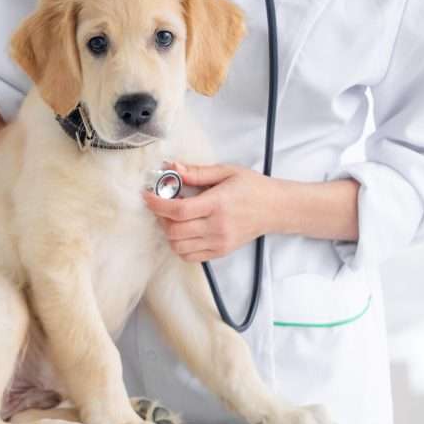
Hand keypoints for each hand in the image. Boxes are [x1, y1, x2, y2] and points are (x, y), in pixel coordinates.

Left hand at [143, 162, 280, 261]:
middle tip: (162, 205)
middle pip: (175, 231)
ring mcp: (219, 243)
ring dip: (169, 233)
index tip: (147, 196)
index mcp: (218, 204)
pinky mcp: (220, 252)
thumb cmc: (252, 187)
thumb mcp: (226, 171)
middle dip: (161, 217)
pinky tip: (184, 231)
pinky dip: (180, 245)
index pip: (179, 210)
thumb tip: (171, 167)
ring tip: (174, 218)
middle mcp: (217, 227)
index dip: (157, 204)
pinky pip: (189, 256)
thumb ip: (197, 172)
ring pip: (179, 247)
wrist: (276, 209)